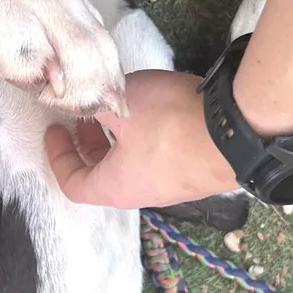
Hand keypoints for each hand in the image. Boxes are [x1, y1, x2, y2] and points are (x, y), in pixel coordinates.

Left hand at [45, 70, 237, 208]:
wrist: (238, 131)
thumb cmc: (169, 122)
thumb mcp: (121, 103)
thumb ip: (92, 102)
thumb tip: (75, 100)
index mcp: (116, 186)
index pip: (73, 184)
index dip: (57, 156)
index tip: (54, 128)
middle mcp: (142, 192)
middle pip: (101, 175)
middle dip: (86, 144)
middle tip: (82, 116)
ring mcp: (171, 184)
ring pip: (129, 163)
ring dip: (115, 138)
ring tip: (115, 106)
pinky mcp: (193, 170)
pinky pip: (155, 156)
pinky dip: (140, 137)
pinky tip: (150, 109)